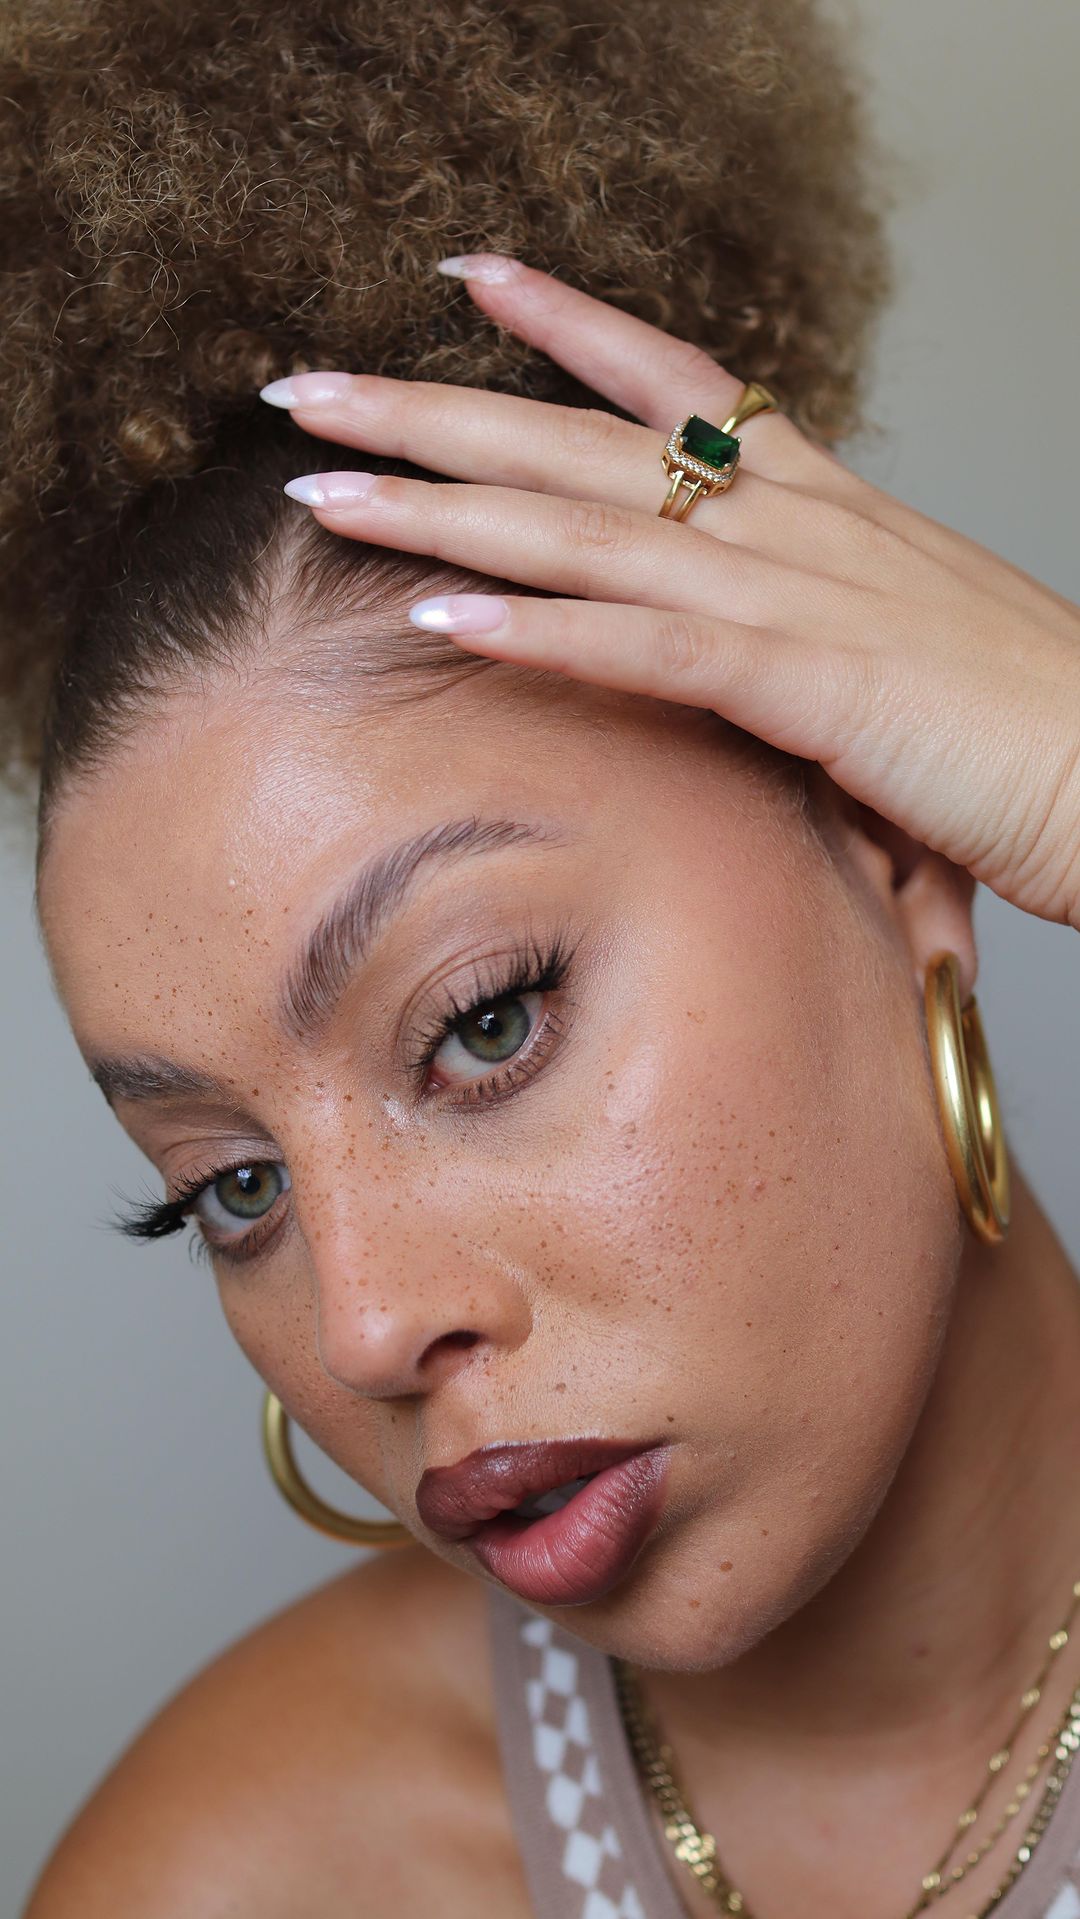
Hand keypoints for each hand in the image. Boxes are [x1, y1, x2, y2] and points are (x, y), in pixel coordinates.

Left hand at [268, 255, 1079, 930]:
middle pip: (585, 443)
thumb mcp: (904, 650)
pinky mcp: (811, 680)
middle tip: (313, 389)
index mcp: (825, 506)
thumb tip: (747, 658)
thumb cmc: (1031, 726)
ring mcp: (800, 593)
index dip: (567, 324)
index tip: (471, 278)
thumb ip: (810, 633)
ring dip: (445, 509)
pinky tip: (438, 620)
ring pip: (588, 531)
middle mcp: (798, 523)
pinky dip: (539, 632)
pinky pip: (649, 645)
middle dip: (437, 410)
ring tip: (325, 492)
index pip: (677, 383)